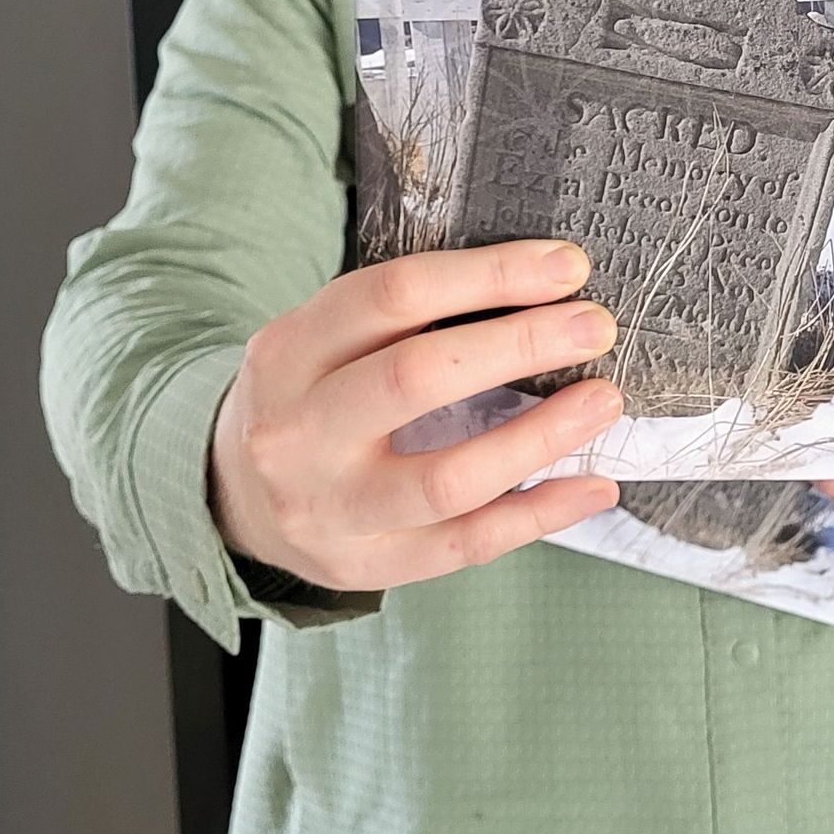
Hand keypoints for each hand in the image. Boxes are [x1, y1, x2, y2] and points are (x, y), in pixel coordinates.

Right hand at [209, 239, 622, 591]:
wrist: (230, 493)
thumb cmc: (310, 394)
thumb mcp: (322, 336)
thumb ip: (403, 315)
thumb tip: (538, 286)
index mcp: (289, 350)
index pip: (395, 296)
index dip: (489, 275)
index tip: (564, 267)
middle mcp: (299, 432)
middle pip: (417, 378)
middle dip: (520, 345)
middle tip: (594, 325)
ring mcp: (329, 510)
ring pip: (446, 478)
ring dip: (540, 437)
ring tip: (603, 401)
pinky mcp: (364, 566)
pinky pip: (466, 545)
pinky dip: (541, 514)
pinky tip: (593, 484)